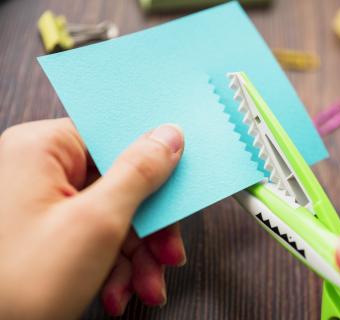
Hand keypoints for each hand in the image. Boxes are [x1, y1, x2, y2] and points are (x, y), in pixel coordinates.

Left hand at [0, 118, 184, 318]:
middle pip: (119, 183)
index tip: (178, 188)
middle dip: (147, 229)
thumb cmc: (18, 286)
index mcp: (42, 150)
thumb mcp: (98, 223)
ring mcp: (41, 205)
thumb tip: (168, 136)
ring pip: (112, 217)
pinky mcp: (45, 235)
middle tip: (167, 254)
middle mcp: (39, 171)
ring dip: (136, 257)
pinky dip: (114, 268)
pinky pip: (94, 238)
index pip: (114, 138)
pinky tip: (117, 293)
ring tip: (145, 287)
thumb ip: (139, 173)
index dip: (153, 163)